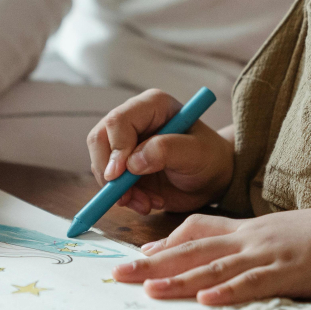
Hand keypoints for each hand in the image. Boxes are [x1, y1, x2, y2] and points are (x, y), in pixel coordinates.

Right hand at [86, 89, 233, 214]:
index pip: (118, 121)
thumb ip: (166, 151)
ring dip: (119, 191)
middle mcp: (134, 120)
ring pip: (101, 164)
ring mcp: (125, 143)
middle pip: (99, 140)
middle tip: (126, 197)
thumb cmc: (209, 158)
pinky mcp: (122, 166)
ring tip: (147, 203)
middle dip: (109, 173)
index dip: (115, 148)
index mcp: (152, 106)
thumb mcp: (196, 153)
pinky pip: (109, 182)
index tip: (120, 175)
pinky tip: (148, 203)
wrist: (211, 178)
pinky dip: (125, 198)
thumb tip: (132, 162)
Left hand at [113, 197, 310, 304]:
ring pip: (214, 267)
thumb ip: (240, 244)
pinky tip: (207, 298)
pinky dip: (229, 291)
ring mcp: (266, 254)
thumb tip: (208, 264)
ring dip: (179, 278)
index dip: (164, 243)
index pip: (195, 230)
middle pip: (192, 249)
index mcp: (244, 229)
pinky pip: (253, 283)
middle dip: (153, 263)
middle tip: (119, 274)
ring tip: (150, 287)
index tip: (136, 256)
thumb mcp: (273, 235)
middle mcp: (248, 238)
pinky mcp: (287, 271)